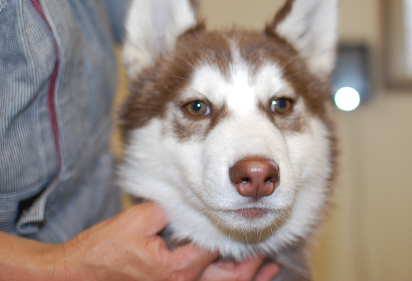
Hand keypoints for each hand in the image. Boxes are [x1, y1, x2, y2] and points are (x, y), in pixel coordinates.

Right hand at [0, 201, 279, 280]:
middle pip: (230, 278)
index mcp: (178, 268)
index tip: (252, 224)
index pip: (217, 249)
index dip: (236, 236)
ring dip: (249, 280)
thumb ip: (167, 210)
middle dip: (254, 266)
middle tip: (271, 253)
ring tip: (270, 269)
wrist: (77, 276)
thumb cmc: (103, 252)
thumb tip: (188, 202)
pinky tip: (238, 279)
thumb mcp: (136, 221)